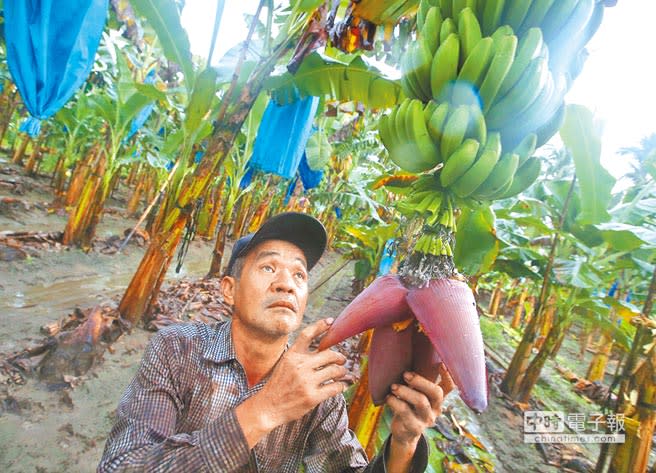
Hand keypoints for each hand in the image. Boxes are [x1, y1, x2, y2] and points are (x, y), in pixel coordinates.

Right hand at [236, 319, 347, 446]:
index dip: (320, 326)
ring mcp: (306, 382)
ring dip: (342, 371)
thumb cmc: (279, 384)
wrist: (268, 407)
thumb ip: (301, 356)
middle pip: (329, 354)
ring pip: (335, 370)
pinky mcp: (312, 397)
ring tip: (341, 373)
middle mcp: (299, 366)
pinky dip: (341, 385)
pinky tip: (340, 386)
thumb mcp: (285, 364)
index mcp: (292, 355)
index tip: (331, 322)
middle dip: (339, 357)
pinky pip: (335, 387)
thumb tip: (323, 348)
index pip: (307, 334)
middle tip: (342, 360)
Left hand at [384, 371, 447, 471]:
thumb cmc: (409, 407)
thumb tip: (411, 358)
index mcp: (437, 399)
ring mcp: (427, 419)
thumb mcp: (416, 395)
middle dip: (420, 381)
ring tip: (393, 387)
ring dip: (405, 391)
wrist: (404, 434)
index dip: (448, 375)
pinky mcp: (415, 428)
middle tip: (405, 374)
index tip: (440, 364)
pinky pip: (405, 412)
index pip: (449, 387)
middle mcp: (436, 409)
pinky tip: (389, 398)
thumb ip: (418, 383)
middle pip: (436, 392)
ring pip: (421, 401)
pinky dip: (395, 402)